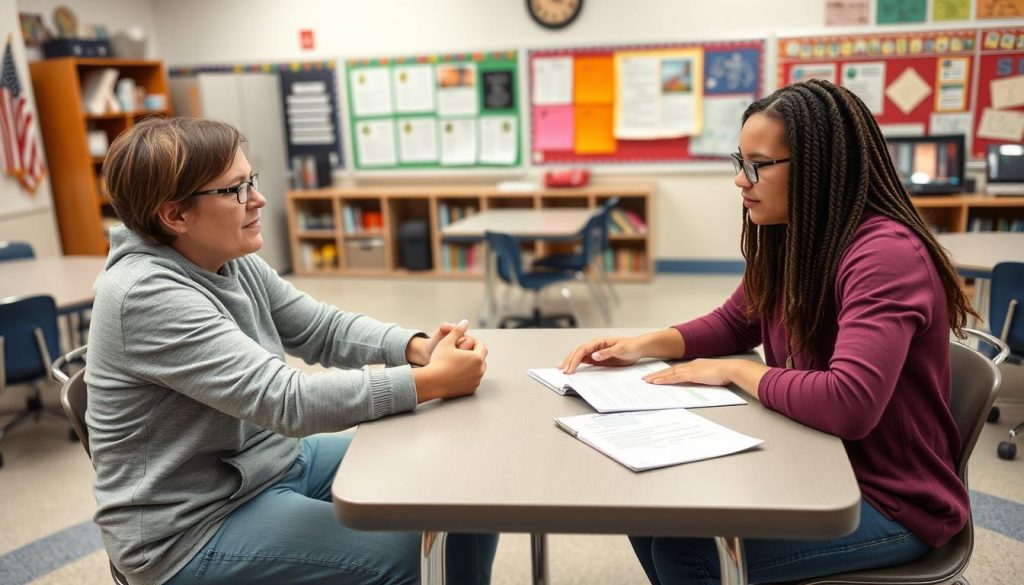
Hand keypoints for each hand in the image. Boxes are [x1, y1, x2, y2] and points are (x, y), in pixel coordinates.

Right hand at [413, 322, 487, 401]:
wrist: (431, 382)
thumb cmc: (438, 361)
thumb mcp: (446, 342)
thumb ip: (457, 331)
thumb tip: (465, 322)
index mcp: (477, 358)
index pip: (481, 346)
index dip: (473, 342)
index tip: (463, 343)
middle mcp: (480, 370)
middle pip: (481, 358)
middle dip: (473, 354)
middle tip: (461, 353)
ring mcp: (476, 381)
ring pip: (478, 370)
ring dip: (471, 365)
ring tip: (459, 362)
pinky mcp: (471, 390)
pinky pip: (473, 380)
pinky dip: (468, 376)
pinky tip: (457, 373)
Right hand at [559, 336, 644, 373]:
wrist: (638, 348)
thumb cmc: (630, 346)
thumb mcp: (620, 349)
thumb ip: (606, 353)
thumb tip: (593, 356)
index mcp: (599, 341)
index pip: (582, 350)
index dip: (574, 359)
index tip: (570, 368)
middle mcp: (595, 346)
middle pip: (577, 352)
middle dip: (569, 360)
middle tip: (562, 370)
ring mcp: (595, 352)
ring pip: (579, 356)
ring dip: (570, 362)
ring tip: (563, 369)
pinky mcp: (598, 358)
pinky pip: (585, 361)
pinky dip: (578, 365)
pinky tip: (573, 370)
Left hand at [641, 358, 767, 400]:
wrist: (731, 369)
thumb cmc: (725, 373)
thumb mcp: (711, 375)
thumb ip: (704, 378)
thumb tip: (700, 382)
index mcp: (695, 365)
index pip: (677, 369)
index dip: (666, 372)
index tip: (658, 376)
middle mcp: (690, 365)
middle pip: (670, 370)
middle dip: (657, 374)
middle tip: (646, 379)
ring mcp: (691, 369)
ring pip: (669, 373)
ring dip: (657, 377)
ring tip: (647, 381)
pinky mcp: (692, 375)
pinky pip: (675, 378)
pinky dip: (665, 380)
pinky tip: (657, 382)